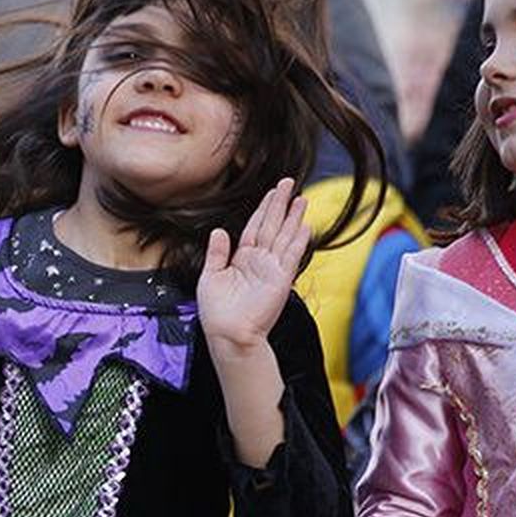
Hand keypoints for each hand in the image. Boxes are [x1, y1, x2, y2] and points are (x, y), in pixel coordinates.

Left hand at [197, 179, 308, 358]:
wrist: (227, 334)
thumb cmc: (217, 311)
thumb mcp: (211, 276)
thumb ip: (217, 253)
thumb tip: (219, 230)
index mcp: (242, 258)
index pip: (255, 226)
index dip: (264, 208)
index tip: (272, 191)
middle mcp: (259, 260)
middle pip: (272, 225)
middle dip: (280, 204)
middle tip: (289, 181)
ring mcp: (272, 269)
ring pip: (284, 236)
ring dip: (293, 217)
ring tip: (302, 198)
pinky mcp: (280, 279)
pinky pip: (290, 255)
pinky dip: (297, 240)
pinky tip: (304, 225)